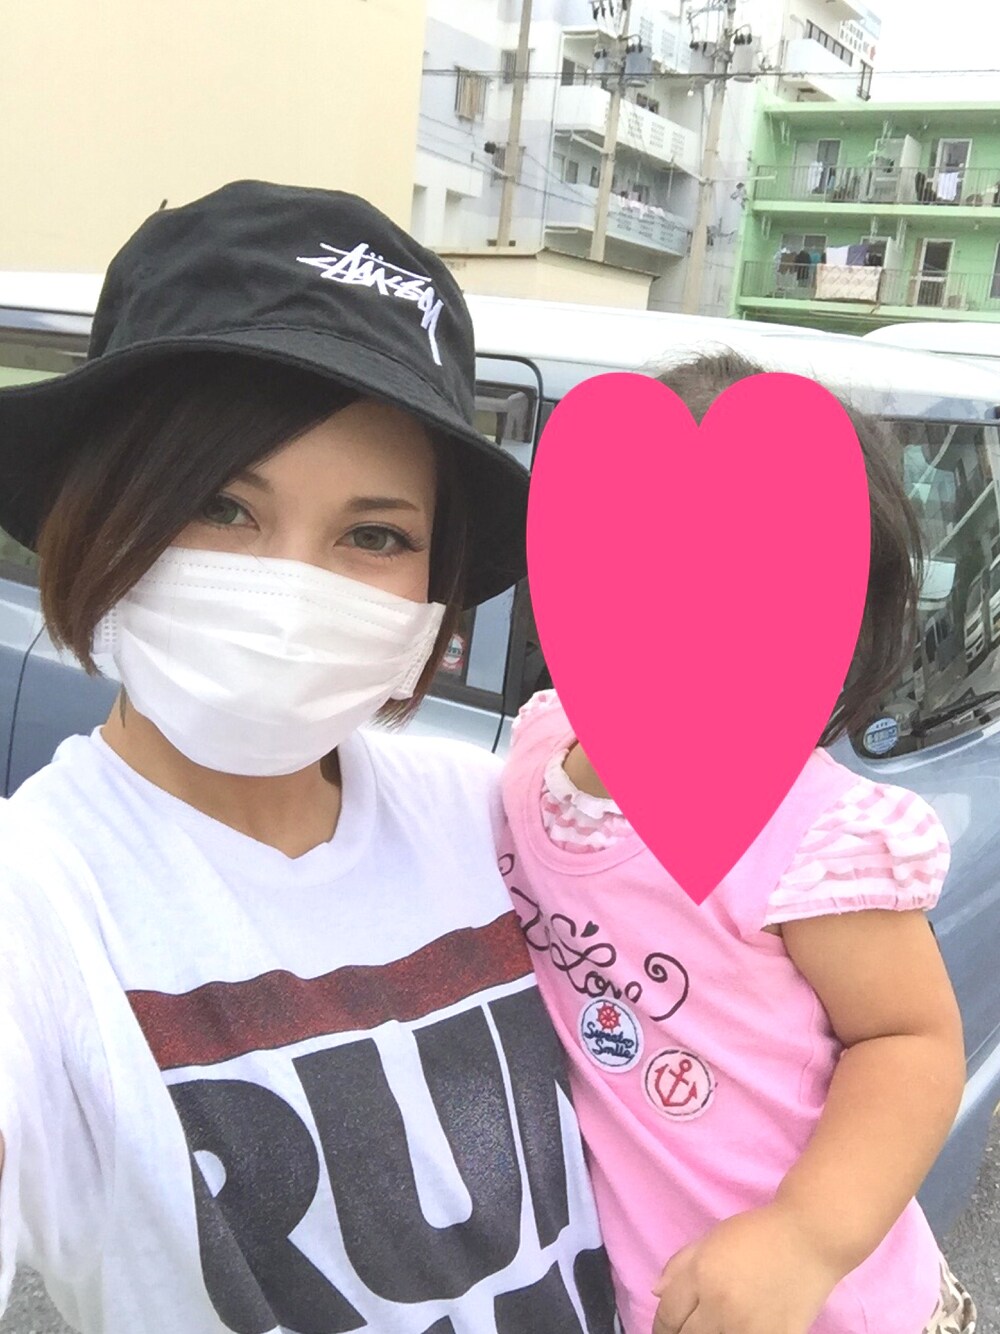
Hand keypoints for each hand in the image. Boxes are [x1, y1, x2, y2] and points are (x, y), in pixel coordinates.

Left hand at [651, 1204, 841, 1333]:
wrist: (809, 1238)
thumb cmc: (757, 1233)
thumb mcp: (711, 1238)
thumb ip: (679, 1264)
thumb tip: (656, 1293)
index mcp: (702, 1275)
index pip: (668, 1315)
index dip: (661, 1326)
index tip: (665, 1329)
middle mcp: (720, 1305)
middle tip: (684, 1329)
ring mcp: (748, 1327)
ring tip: (713, 1327)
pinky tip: (736, 1329)